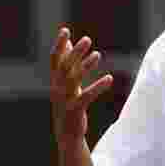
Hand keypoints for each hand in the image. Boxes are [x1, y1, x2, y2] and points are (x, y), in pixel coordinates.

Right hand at [50, 26, 112, 149]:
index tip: (65, 30)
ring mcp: (64, 100)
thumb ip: (69, 65)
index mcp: (56, 81)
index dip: (59, 45)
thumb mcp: (67, 84)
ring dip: (85, 66)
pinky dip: (97, 87)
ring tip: (98, 54)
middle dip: (75, 52)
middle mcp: (57, 88)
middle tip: (87, 39)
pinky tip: (109, 78)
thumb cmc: (69, 105)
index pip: (55, 60)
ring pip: (73, 79)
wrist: (66, 134)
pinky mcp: (74, 110)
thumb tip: (68, 45)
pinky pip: (86, 96)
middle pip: (64, 66)